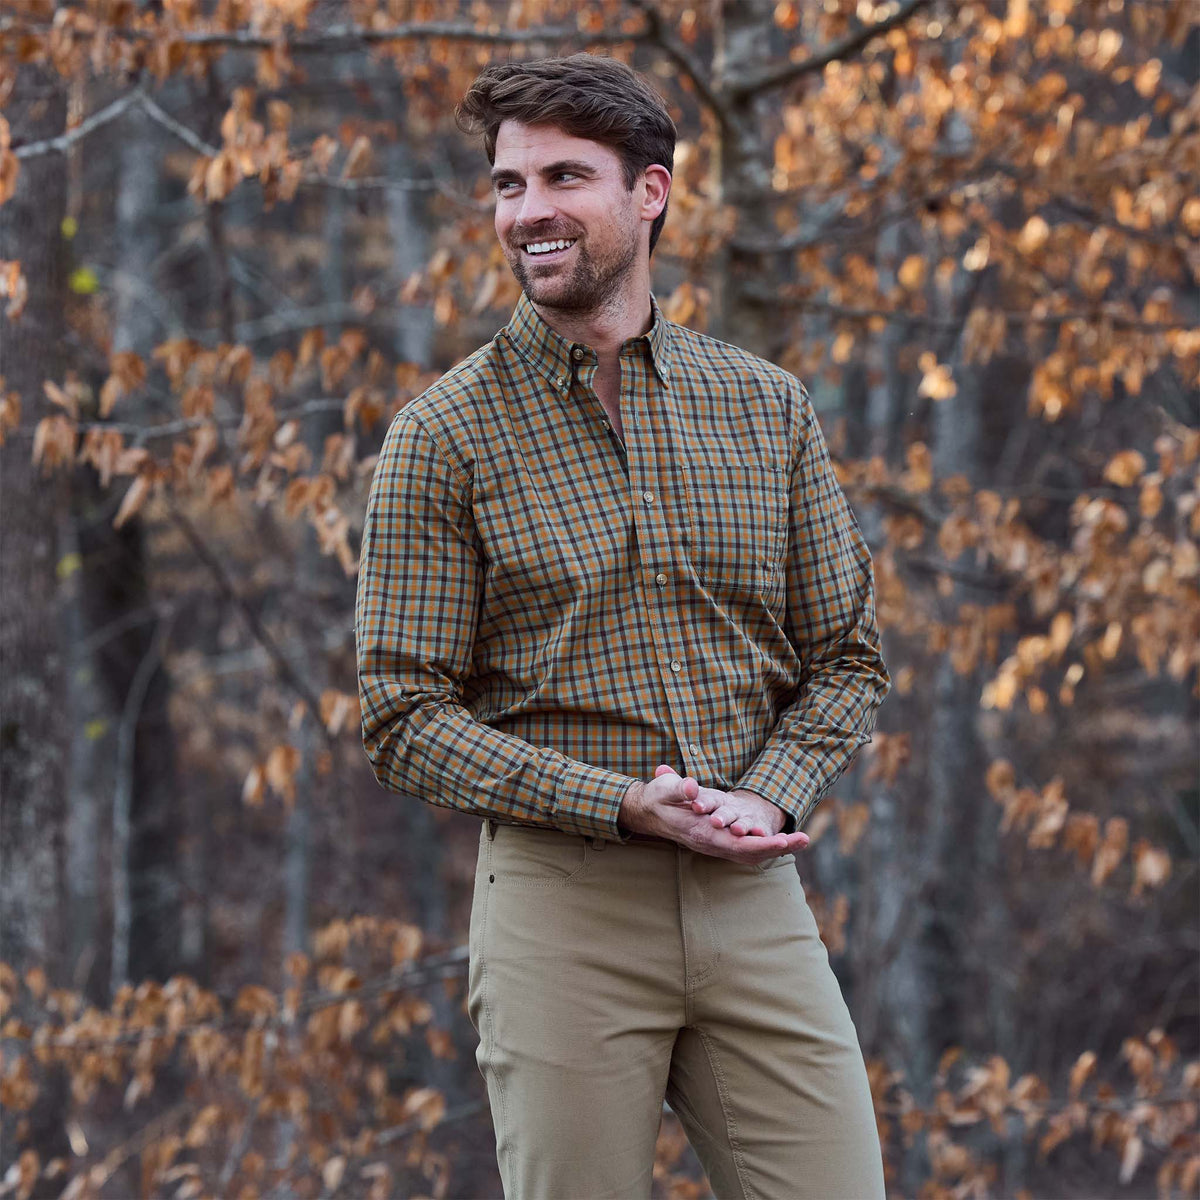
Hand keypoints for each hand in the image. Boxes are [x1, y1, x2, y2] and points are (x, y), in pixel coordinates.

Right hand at [619, 766, 809, 864]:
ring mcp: (714, 844)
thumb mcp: (665, 787)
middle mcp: (710, 843)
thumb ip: (679, 788)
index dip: (761, 843)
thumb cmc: (657, 797)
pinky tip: (781, 840)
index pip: (737, 844)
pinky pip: (745, 849)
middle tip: (804, 838)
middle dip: (778, 847)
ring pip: (750, 853)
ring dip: (775, 848)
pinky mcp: (717, 840)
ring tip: (801, 839)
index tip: (782, 839)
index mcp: (701, 832)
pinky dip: (764, 846)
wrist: (645, 810)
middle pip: (750, 853)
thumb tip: (692, 788)